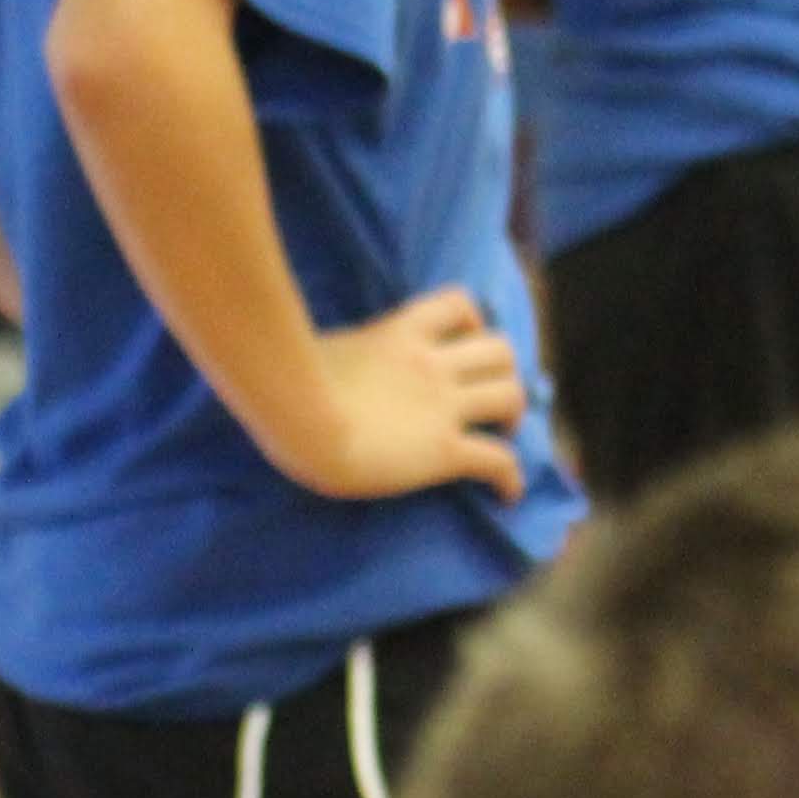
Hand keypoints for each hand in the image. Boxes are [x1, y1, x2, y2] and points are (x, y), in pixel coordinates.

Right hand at [295, 288, 527, 503]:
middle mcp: (431, 365)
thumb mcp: (318, 349)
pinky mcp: (444, 450)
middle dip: (505, 370)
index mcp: (399, 334)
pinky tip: (508, 494)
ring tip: (504, 432)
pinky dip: (511, 477)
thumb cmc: (283, 384)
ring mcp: (442, 407)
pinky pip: (499, 460)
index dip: (473, 320)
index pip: (456, 304)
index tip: (468, 339)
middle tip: (490, 394)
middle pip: (501, 350)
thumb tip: (321, 361)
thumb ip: (342, 352)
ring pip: (512, 396)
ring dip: (515, 415)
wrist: (297, 420)